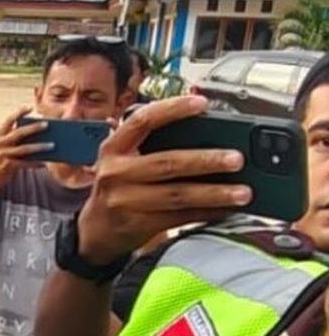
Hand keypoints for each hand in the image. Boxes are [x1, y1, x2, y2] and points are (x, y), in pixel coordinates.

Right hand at [0, 107, 52, 192]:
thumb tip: (37, 136)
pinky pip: (25, 164)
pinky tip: (46, 163)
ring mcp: (2, 155)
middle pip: (18, 133)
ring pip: (24, 149)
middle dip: (34, 128)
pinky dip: (36, 163)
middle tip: (47, 124)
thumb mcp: (2, 149)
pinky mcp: (6, 167)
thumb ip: (14, 141)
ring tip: (53, 145)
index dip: (19, 113)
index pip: (8, 120)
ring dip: (40, 147)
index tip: (30, 107)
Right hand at [76, 95, 250, 265]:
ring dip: (214, 193)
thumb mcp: (123, 161)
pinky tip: (226, 209)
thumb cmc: (117, 189)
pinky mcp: (138, 224)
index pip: (142, 121)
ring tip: (243, 192)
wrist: (94, 231)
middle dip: (206, 160)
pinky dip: (207, 213)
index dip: (172, 110)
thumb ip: (152, 145)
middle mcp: (116, 172)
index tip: (202, 103)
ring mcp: (125, 200)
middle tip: (236, 159)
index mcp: (114, 148)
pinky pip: (180, 217)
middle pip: (167, 163)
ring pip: (177, 194)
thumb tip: (207, 133)